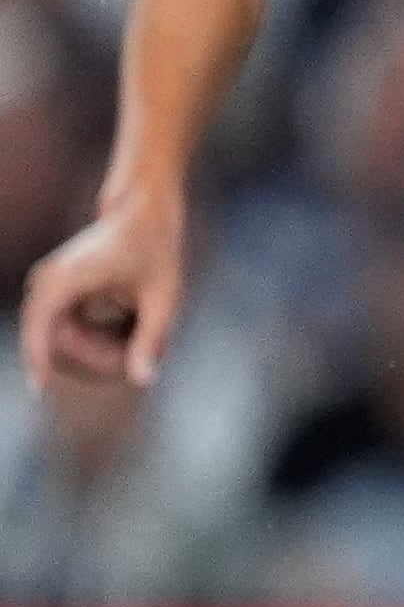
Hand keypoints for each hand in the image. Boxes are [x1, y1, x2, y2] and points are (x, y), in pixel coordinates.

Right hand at [19, 186, 186, 390]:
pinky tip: (126, 326)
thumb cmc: (156, 253)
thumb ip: (152, 339)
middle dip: (95, 357)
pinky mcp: (56, 295)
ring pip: (63, 339)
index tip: (40, 388)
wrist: (142, 217)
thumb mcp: (164, 298)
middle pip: (57, 340)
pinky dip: (97, 339)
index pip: (40, 322)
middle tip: (140, 352)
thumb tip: (143, 380)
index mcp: (67, 276)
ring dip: (98, 349)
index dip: (37, 356)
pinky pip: (69, 331)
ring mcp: (49, 288)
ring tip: (138, 333)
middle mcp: (48, 281)